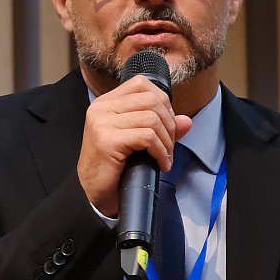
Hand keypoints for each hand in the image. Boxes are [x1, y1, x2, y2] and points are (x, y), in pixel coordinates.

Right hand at [77, 77, 191, 216]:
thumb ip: (161, 128)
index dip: (163, 102)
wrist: (93, 195)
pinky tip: (161, 164)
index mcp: (106, 103)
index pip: (141, 84)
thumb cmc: (113, 169)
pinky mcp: (108, 140)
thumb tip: (187, 121)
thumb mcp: (137, 142)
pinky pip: (147, 137)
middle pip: (151, 100)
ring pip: (152, 118)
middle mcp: (101, 108)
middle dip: (169, 124)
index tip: (166, 126)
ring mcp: (102, 123)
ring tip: (165, 157)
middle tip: (169, 146)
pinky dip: (160, 151)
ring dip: (166, 141)